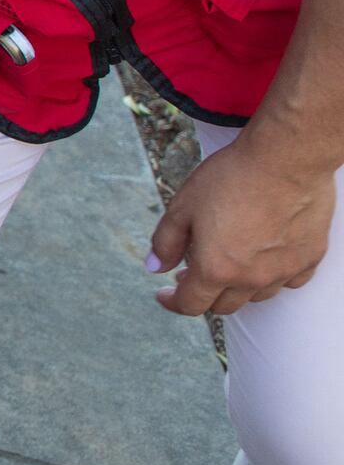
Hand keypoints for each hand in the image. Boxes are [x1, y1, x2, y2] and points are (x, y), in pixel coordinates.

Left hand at [149, 133, 334, 316]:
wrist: (285, 159)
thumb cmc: (231, 179)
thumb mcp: (183, 206)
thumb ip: (166, 242)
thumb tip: (154, 268)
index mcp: (216, 269)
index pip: (191, 305)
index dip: (173, 302)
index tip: (164, 294)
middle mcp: (252, 278)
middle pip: (223, 305)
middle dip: (203, 294)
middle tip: (191, 273)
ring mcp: (284, 270)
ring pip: (256, 295)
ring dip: (237, 287)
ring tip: (226, 263)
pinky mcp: (310, 258)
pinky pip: (289, 281)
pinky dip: (272, 276)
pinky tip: (263, 259)